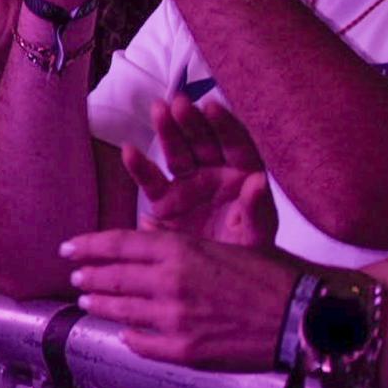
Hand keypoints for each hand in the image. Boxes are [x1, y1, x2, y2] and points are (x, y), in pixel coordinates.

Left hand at [62, 229, 296, 369]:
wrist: (300, 317)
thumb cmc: (271, 277)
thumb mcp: (226, 244)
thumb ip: (183, 245)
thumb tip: (150, 238)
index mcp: (181, 250)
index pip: (120, 244)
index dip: (90, 246)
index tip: (69, 247)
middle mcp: (170, 282)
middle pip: (114, 277)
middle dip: (90, 276)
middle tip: (75, 275)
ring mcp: (174, 319)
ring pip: (122, 310)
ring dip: (101, 305)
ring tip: (88, 301)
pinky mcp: (184, 351)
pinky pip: (143, 344)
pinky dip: (130, 337)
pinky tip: (125, 334)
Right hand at [125, 96, 275, 247]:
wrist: (217, 284)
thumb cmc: (247, 254)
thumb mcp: (257, 236)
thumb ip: (257, 210)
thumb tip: (259, 181)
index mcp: (243, 174)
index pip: (235, 144)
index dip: (224, 125)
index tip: (211, 107)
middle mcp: (215, 173)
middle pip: (203, 141)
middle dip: (192, 121)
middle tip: (179, 103)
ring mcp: (188, 184)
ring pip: (177, 152)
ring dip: (168, 131)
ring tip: (158, 110)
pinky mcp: (165, 202)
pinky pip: (151, 181)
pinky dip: (140, 167)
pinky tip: (129, 151)